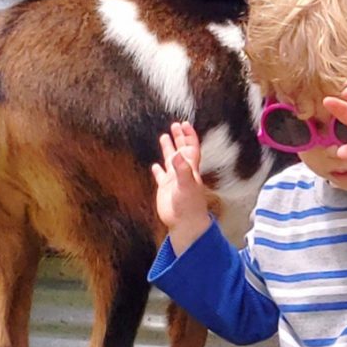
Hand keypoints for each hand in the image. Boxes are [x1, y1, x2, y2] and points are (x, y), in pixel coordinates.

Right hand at [152, 121, 212, 250]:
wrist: (185, 223)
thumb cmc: (189, 206)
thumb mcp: (186, 185)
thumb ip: (182, 170)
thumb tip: (177, 154)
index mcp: (190, 169)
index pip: (190, 148)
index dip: (188, 136)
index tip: (184, 124)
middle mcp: (182, 172)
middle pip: (181, 150)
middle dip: (178, 138)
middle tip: (174, 125)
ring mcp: (174, 180)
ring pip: (170, 161)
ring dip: (168, 149)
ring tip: (164, 137)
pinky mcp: (165, 190)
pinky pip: (161, 177)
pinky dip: (158, 170)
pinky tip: (155, 166)